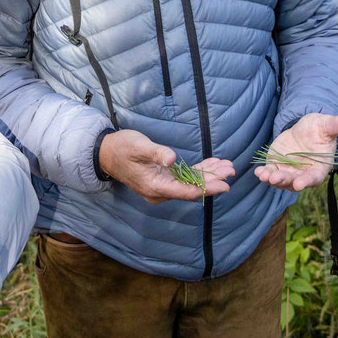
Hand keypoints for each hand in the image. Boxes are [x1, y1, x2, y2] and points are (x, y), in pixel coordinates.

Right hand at [98, 129, 234, 203]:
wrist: (106, 152)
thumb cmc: (121, 148)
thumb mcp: (138, 146)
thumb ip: (156, 153)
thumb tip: (172, 159)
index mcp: (154, 186)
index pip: (186, 190)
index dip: (206, 188)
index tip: (224, 185)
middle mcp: (160, 191)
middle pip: (191, 188)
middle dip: (213, 180)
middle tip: (231, 170)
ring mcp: (162, 186)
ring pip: (190, 183)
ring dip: (208, 175)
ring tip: (227, 166)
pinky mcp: (163, 178)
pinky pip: (184, 178)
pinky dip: (199, 172)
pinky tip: (212, 165)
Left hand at [254, 112, 337, 191]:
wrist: (304, 130)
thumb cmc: (319, 129)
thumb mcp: (327, 125)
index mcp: (320, 167)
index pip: (314, 177)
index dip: (307, 181)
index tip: (299, 184)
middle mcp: (304, 174)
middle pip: (294, 181)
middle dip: (285, 180)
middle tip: (275, 179)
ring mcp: (290, 172)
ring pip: (281, 180)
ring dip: (272, 179)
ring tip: (264, 175)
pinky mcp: (277, 166)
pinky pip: (270, 173)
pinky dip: (264, 174)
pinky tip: (258, 172)